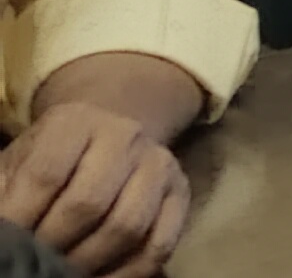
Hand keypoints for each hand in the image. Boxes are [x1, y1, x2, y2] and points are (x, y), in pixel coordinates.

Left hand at [0, 98, 185, 277]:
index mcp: (75, 121)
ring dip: (90, 261)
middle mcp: (125, 134)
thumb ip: (6, 187)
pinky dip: (130, 272)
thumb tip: (2, 226)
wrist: (107, 137)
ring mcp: (159, 162)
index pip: (45, 174)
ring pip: (128, 226)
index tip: (7, 243)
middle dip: (55, 243)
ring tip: (64, 273)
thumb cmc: (51, 157)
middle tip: (36, 262)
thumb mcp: (20, 160)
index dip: (21, 215)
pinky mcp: (181, 192)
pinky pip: (160, 243)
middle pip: (89, 203)